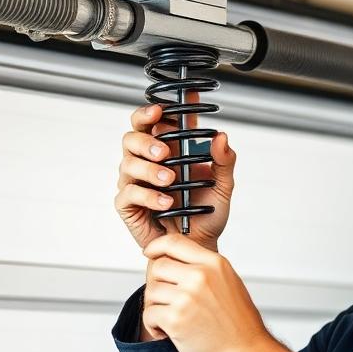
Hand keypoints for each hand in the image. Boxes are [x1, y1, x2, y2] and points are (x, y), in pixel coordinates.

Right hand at [114, 92, 236, 251]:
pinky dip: (148, 196)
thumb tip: (221, 137)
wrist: (200, 244)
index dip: (154, 110)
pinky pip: (129, 193)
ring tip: (170, 180)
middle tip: (164, 151)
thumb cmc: (206, 213)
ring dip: (149, 169)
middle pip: (132, 137)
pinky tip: (166, 202)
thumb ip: (224, 161)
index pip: (155, 122)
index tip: (163, 107)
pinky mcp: (128, 205)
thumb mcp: (223, 186)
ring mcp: (135, 182)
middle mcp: (148, 162)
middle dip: (145, 139)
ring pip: (128, 163)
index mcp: (169, 151)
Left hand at [142, 234, 277, 351]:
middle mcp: (200, 276)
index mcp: (215, 264)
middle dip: (157, 284)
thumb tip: (176, 263)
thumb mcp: (229, 284)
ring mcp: (187, 297)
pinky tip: (168, 332)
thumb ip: (205, 270)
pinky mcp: (176, 319)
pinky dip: (154, 326)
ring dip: (155, 307)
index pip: (175, 242)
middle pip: (158, 267)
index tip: (150, 253)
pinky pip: (149, 314)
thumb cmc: (240, 325)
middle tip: (166, 301)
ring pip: (150, 292)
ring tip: (172, 320)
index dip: (157, 246)